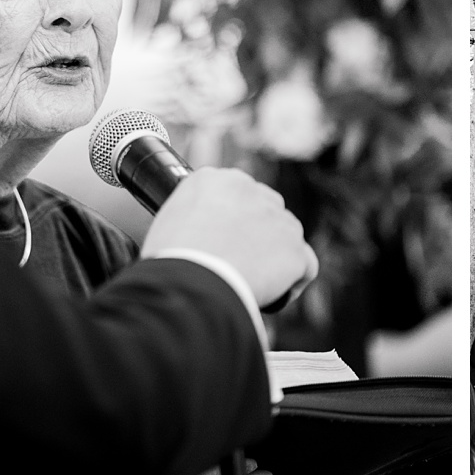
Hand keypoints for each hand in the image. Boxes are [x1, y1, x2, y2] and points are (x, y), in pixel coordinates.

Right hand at [142, 167, 317, 308]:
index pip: (234, 196)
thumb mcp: (169, 222)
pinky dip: (294, 280)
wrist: (190, 283)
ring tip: (246, 282)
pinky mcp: (296, 250)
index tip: (220, 242)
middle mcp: (252, 191)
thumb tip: (204, 233)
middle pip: (264, 211)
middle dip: (255, 235)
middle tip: (235, 263)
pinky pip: (305, 265)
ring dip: (273, 258)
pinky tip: (273, 294)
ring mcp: (279, 220)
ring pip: (286, 237)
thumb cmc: (170, 261)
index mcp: (215, 180)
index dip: (229, 223)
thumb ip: (194, 217)